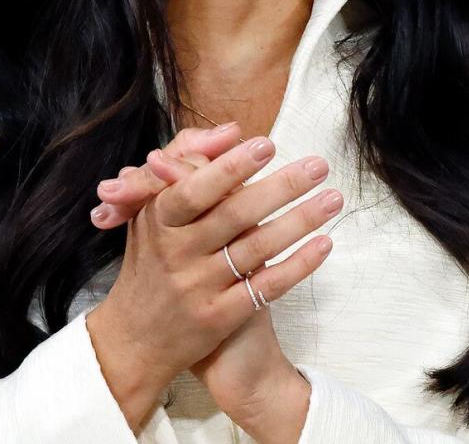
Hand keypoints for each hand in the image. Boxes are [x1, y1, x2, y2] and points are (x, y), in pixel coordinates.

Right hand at [85, 138, 335, 432]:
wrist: (135, 337)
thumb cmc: (152, 259)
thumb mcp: (153, 211)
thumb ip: (185, 165)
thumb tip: (231, 132)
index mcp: (160, 220)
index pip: (196, 189)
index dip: (231, 167)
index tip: (267, 145)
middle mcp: (177, 253)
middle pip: (235, 215)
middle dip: (281, 186)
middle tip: (318, 165)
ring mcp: (198, 287)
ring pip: (257, 249)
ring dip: (300, 220)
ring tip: (333, 198)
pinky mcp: (220, 318)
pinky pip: (266, 287)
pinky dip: (298, 265)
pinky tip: (324, 244)